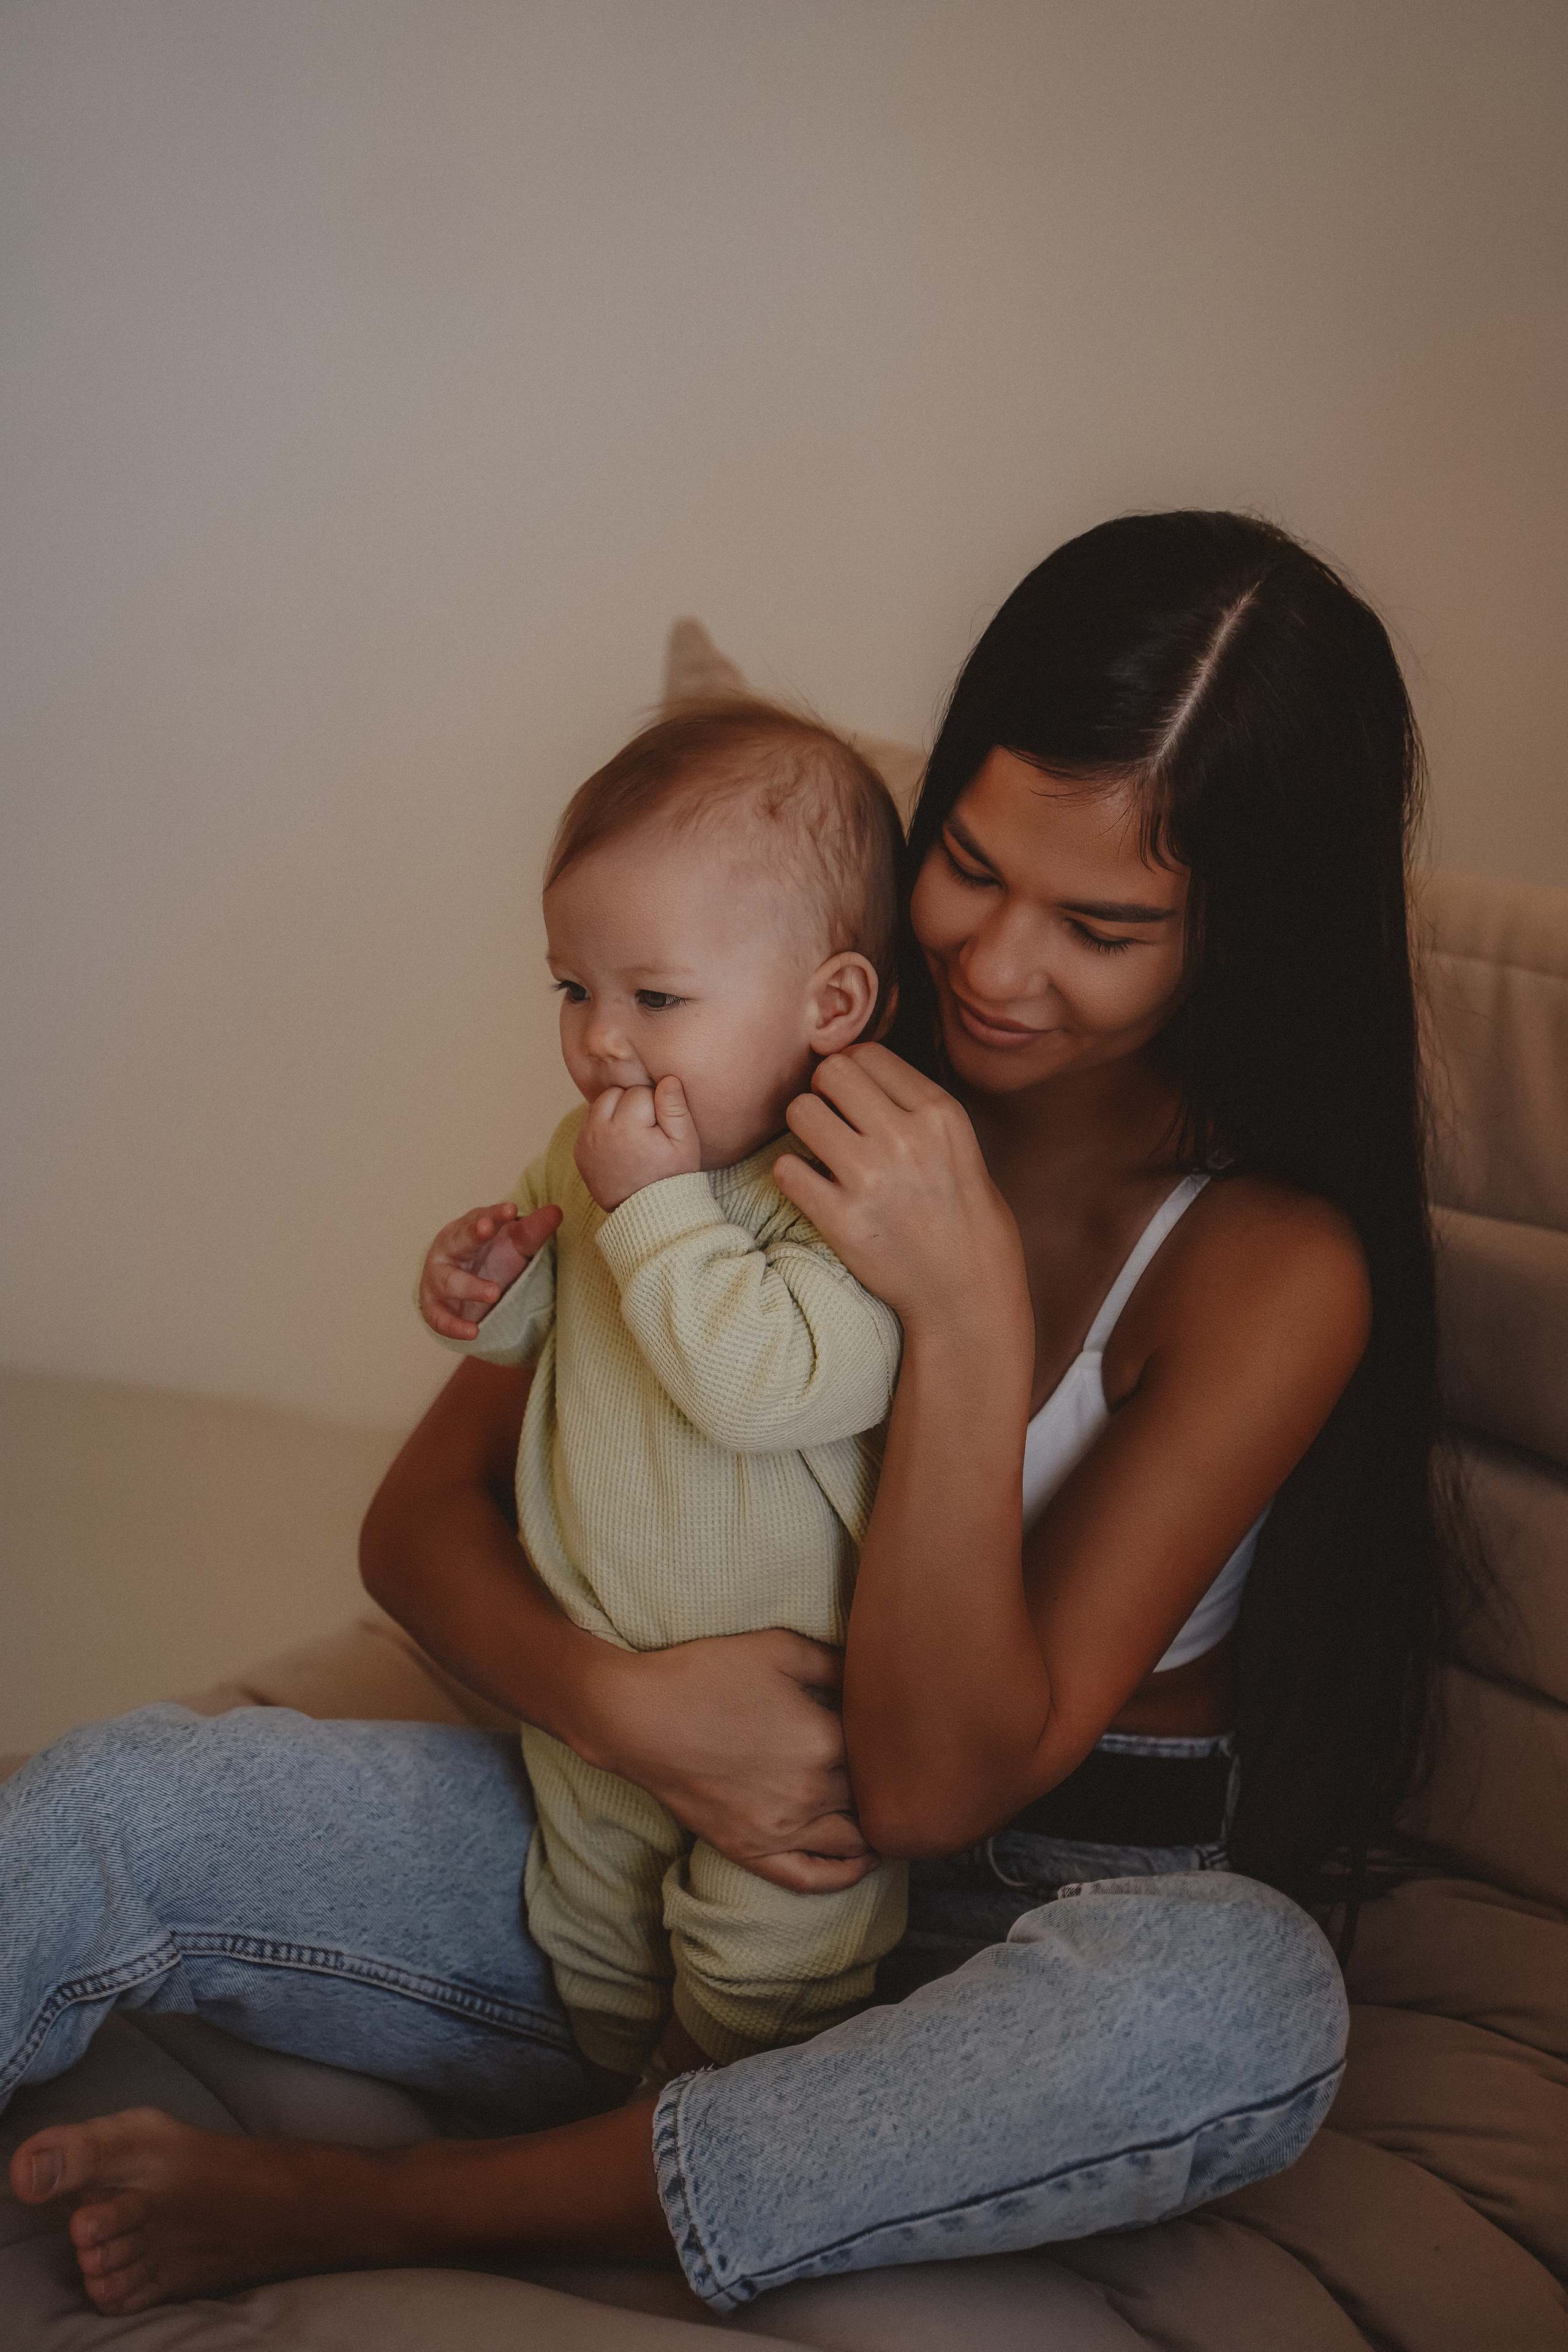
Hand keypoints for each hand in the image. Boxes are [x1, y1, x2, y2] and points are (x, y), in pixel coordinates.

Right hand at [418, 1202, 563, 1340]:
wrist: (462, 1291)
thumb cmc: (489, 1258)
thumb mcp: (515, 1244)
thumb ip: (533, 1230)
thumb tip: (556, 1211)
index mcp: (466, 1229)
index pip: (481, 1216)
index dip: (494, 1213)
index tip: (511, 1209)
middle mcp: (448, 1251)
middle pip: (459, 1241)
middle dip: (472, 1235)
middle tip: (486, 1228)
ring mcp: (438, 1279)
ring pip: (449, 1281)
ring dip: (470, 1287)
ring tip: (495, 1293)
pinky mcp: (434, 1307)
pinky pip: (440, 1318)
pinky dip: (454, 1326)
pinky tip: (473, 1332)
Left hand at [574, 1075, 700, 1212]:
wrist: (647, 1211)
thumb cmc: (671, 1176)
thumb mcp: (686, 1144)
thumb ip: (676, 1109)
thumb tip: (668, 1080)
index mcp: (628, 1128)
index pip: (641, 1092)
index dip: (656, 1107)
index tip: (661, 1130)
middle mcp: (600, 1132)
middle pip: (616, 1093)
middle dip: (633, 1105)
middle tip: (647, 1131)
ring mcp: (585, 1142)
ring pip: (601, 1103)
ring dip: (616, 1111)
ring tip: (634, 1134)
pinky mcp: (579, 1150)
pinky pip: (589, 1121)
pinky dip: (603, 1124)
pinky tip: (620, 1142)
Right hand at [581, 1630, 879, 1893]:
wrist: (637, 1717)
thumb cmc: (706, 1674)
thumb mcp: (779, 1648)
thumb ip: (835, 1661)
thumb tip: (876, 1669)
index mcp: (824, 1739)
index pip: (881, 1748)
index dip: (891, 1737)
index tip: (899, 1728)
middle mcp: (810, 1791)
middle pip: (870, 1794)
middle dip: (886, 1781)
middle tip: (901, 1769)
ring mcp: (780, 1828)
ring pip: (852, 1839)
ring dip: (876, 1828)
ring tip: (890, 1812)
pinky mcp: (750, 1850)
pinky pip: (810, 1878)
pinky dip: (845, 1875)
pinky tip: (864, 1861)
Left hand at [773, 1044, 1030, 1339]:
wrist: (965, 1288)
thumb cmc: (958, 1209)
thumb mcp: (956, 1140)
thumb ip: (910, 1101)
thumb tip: (850, 1064)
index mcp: (938, 1112)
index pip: (867, 1054)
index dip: (851, 1073)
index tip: (852, 1099)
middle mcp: (905, 1138)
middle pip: (830, 1072)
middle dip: (824, 1093)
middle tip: (832, 1122)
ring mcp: (872, 1179)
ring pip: (800, 1111)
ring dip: (804, 1130)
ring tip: (822, 1153)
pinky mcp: (842, 1220)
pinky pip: (786, 1168)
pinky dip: (792, 1174)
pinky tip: (814, 1187)